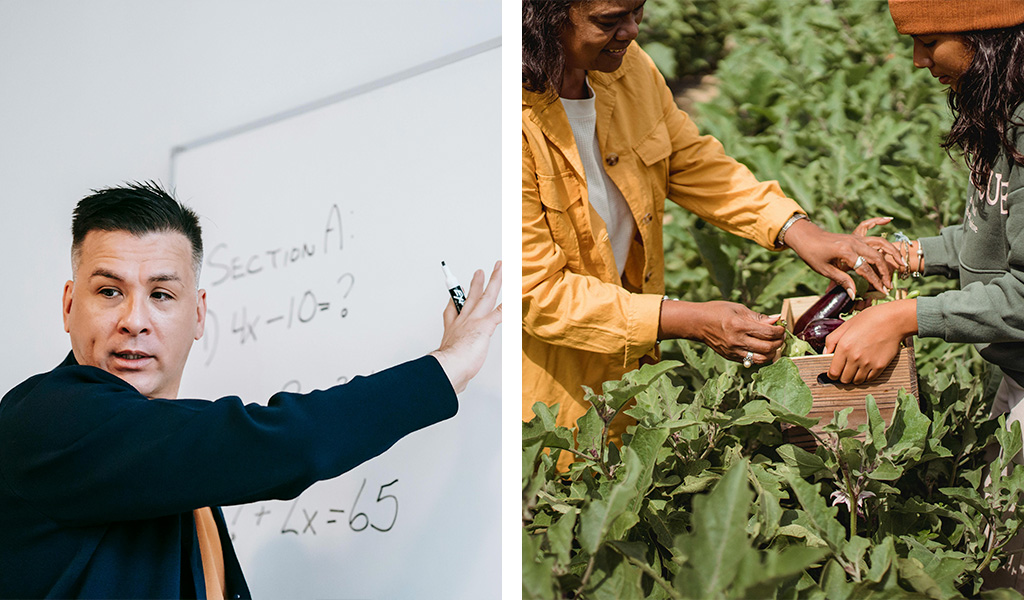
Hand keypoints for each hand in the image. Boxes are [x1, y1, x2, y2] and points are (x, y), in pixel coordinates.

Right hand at [429, 261, 501, 393]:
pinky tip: (515, 297)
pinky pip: (500, 312)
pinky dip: (508, 305)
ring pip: (486, 296)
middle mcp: (463, 321)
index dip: (456, 300)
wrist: (449, 368)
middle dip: (477, 283)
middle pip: (472, 296)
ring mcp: (474, 322)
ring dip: (494, 282)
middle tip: (480, 272)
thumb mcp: (448, 362)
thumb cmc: (449, 368)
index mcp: (453, 328)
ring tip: (500, 270)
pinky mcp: (484, 326)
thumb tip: (457, 380)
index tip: (457, 292)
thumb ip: (455, 365)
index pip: (453, 310)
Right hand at [661, 300, 784, 365]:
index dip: (779, 331)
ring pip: (761, 359)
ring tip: (772, 345)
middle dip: (779, 342)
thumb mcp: (738, 308)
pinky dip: (759, 356)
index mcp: (739, 325)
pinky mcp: (731, 357)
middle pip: (768, 348)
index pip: (768, 333)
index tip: (781, 328)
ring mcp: (733, 351)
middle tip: (780, 337)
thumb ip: (758, 317)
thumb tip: (776, 320)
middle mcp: (737, 340)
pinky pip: (751, 361)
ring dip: (771, 353)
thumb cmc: (717, 311)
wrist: (697, 323)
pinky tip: (760, 348)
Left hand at [784, 217, 900, 297]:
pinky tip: (889, 219)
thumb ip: (842, 280)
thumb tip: (854, 294)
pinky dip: (879, 221)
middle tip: (890, 284)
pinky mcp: (854, 235)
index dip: (875, 281)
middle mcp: (854, 243)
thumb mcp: (824, 270)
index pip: (865, 269)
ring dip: (891, 252)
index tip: (883, 291)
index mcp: (846, 252)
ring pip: (879, 243)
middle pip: (877, 257)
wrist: (804, 236)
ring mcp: (855, 237)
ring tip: (902, 263)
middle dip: (885, 272)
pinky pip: (869, 226)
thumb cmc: (811, 254)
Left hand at [824, 299, 916, 383]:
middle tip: (844, 370)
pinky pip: (869, 379)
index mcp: (844, 347)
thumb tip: (824, 353)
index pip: (833, 372)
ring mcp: (868, 363)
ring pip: (857, 381)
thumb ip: (832, 340)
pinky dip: (866, 377)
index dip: (831, 375)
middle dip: (842, 376)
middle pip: (844, 379)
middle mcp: (855, 358)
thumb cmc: (869, 320)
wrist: (892, 321)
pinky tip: (866, 368)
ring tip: (855, 369)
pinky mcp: (880, 366)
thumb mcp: (845, 326)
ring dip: (854, 378)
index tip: (833, 372)